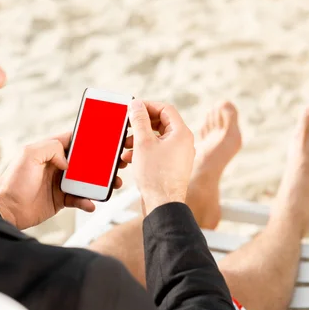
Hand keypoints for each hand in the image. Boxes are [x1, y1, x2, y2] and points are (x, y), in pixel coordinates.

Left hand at [0, 132, 125, 229]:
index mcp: (50, 150)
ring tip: (112, 184)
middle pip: (86, 160)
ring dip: (101, 182)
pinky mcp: (61, 199)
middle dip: (102, 162)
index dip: (89, 137)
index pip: (74, 139)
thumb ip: (51, 148)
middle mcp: (57, 164)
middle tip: (117, 163)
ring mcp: (60, 182)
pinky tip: (91, 203)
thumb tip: (69, 159)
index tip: (106, 137)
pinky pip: (80, 198)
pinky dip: (88, 201)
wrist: (7, 210)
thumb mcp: (29, 155)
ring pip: (87, 180)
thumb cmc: (13, 181)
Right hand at [121, 100, 194, 215]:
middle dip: (141, 125)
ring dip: (139, 139)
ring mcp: (178, 156)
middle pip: (161, 124)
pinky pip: (157, 152)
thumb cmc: (156, 176)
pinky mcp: (171, 167)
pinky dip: (143, 152)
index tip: (133, 108)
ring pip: (157, 139)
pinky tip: (130, 158)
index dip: (147, 106)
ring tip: (125, 146)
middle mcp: (183, 143)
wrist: (162, 205)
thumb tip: (136, 104)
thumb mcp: (143, 143)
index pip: (165, 109)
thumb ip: (139, 121)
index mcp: (181, 133)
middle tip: (127, 126)